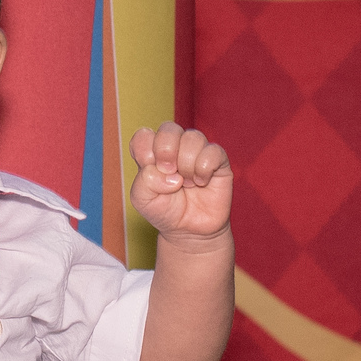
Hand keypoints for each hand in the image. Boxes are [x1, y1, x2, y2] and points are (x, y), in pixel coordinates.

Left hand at [129, 122, 231, 242]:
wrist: (189, 232)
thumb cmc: (164, 211)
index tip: (149, 168)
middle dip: (166, 151)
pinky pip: (213, 151)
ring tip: (186, 183)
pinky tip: (201, 182)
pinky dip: (204, 169)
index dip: (145, 150)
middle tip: (169, 172)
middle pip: (169, 128)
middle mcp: (175, 147)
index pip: (144, 134)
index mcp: (152, 151)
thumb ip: (145, 181)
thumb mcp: (142, 199)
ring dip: (186, 164)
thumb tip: (169, 174)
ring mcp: (197, 151)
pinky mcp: (218, 161)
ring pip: (192, 137)